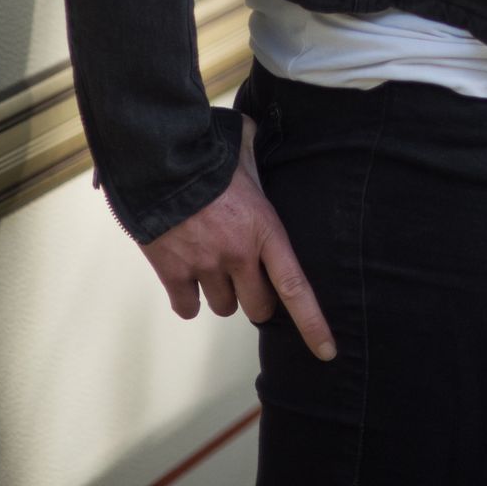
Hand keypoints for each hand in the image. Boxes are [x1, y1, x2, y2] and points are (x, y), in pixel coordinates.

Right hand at [138, 116, 336, 359]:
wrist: (159, 160)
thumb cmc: (207, 149)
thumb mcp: (244, 147)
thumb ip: (255, 154)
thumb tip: (254, 133)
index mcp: (264, 228)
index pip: (295, 286)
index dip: (313, 323)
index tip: (327, 352)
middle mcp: (238, 256)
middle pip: (258, 306)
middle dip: (256, 297)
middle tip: (247, 275)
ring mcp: (205, 267)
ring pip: (223, 306)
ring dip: (221, 292)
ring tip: (211, 261)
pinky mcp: (173, 274)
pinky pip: (188, 308)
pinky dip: (188, 298)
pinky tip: (186, 275)